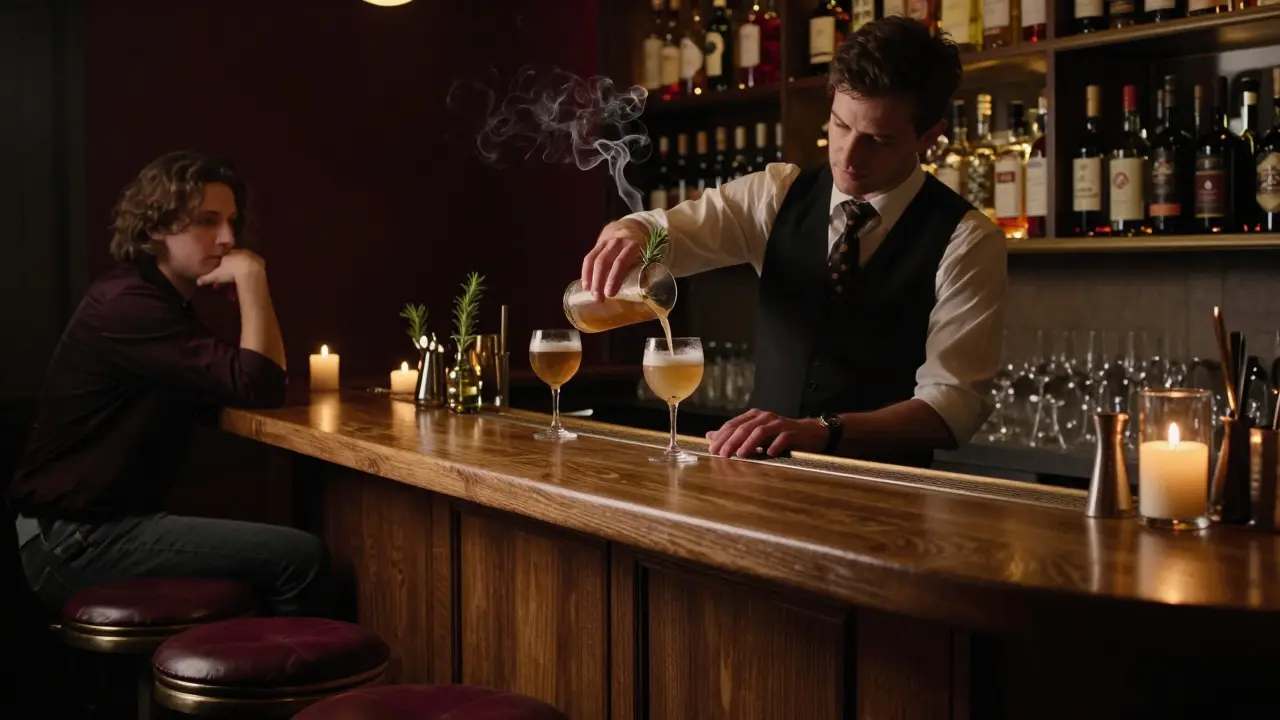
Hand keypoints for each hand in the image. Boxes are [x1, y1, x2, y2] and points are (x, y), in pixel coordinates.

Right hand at [196, 249, 265, 288]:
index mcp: (228, 254)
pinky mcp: (260, 262)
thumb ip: (206, 278)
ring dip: (240, 278)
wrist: (249, 271)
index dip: (220, 270)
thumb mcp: (216, 275)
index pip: (222, 260)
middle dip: (230, 276)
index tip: (219, 280)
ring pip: (243, 268)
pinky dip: (250, 276)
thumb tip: (198, 281)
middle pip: (234, 264)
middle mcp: (239, 252)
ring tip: (238, 290)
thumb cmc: (230, 271)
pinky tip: (249, 283)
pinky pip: (254, 269)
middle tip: (227, 287)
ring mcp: (251, 256)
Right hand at [581, 219, 646, 299]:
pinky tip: (586, 285)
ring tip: (592, 294)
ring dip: (591, 279)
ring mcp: (606, 242)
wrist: (629, 226)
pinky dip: (586, 272)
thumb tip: (639, 291)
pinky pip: (589, 258)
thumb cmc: (640, 247)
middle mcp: (617, 241)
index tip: (610, 294)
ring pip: (594, 260)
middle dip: (600, 281)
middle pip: (604, 261)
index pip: (620, 262)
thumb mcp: (646, 253)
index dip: (614, 278)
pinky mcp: (597, 244)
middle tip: (599, 298)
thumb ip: (641, 267)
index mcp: (632, 244)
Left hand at [705, 409, 827, 458]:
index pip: (733, 424)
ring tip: (741, 455)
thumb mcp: (754, 434)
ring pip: (760, 431)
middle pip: (744, 427)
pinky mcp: (792, 432)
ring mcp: (779, 423)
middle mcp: (765, 417)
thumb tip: (709, 436)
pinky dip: (774, 445)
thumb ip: (733, 435)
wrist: (809, 433)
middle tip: (722, 455)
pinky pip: (782, 438)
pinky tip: (768, 454)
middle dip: (731, 441)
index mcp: (753, 416)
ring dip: (749, 443)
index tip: (712, 450)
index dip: (721, 436)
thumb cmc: (779, 435)